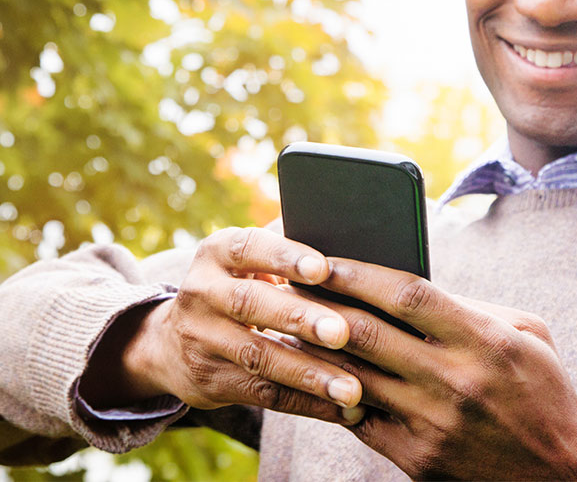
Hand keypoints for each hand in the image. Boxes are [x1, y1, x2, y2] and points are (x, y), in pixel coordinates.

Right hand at [80, 228, 363, 425]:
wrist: (169, 341)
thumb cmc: (235, 286)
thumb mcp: (246, 260)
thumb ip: (284, 243)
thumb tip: (341, 221)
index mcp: (217, 253)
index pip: (248, 248)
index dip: (284, 257)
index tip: (323, 268)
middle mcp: (201, 292)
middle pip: (250, 304)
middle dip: (298, 319)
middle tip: (342, 332)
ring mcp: (201, 340)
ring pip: (259, 358)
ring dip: (309, 374)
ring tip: (353, 389)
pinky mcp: (210, 382)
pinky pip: (264, 395)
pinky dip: (306, 403)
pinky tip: (343, 410)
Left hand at [277, 258, 576, 480]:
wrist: (559, 480)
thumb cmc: (544, 394)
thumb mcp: (528, 335)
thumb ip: (472, 308)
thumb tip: (409, 289)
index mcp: (485, 341)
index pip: (408, 294)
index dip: (360, 272)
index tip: (325, 259)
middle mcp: (455, 381)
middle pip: (369, 332)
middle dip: (321, 303)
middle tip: (288, 282)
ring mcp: (432, 424)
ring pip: (353, 376)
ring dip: (313, 347)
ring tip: (286, 323)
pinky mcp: (416, 459)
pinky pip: (358, 419)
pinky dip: (331, 391)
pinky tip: (311, 371)